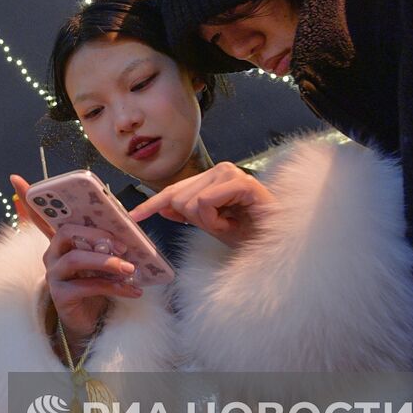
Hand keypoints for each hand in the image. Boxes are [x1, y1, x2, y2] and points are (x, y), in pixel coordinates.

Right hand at [13, 173, 140, 357]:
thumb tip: (127, 228)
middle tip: (122, 244)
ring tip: (129, 268)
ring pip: (76, 259)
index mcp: (60, 242)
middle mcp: (51, 254)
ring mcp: (54, 275)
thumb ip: (107, 242)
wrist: (92, 320)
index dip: (28, 198)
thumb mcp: (101, 259)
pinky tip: (131, 289)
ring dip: (107, 262)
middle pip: (66, 232)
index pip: (40, 217)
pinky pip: (87, 286)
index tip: (15, 178)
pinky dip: (113, 286)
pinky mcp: (61, 296)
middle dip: (96, 235)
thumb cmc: (96, 283)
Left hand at [129, 162, 274, 247]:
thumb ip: (188, 214)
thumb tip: (165, 208)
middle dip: (196, 222)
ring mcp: (231, 173)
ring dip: (208, 223)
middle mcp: (220, 169)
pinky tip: (232, 222)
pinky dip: (215, 221)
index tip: (132, 217)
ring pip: (190, 203)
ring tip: (231, 224)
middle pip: (178, 199)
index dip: (152, 204)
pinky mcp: (241, 182)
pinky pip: (205, 204)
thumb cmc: (250, 233)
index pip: (174, 190)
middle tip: (223, 226)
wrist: (279, 242)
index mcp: (213, 178)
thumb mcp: (212, 225)